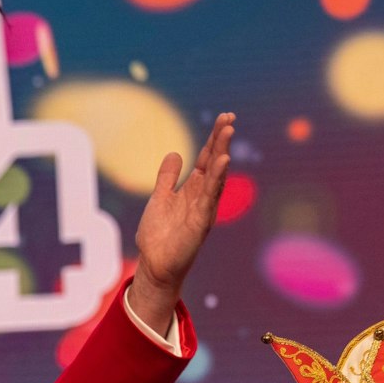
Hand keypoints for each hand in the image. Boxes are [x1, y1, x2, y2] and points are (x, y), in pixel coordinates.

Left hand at [131, 111, 235, 327]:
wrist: (155, 265)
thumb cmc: (158, 236)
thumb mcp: (160, 198)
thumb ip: (167, 178)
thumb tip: (175, 153)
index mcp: (192, 189)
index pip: (206, 159)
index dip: (213, 139)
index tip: (223, 118)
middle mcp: (202, 196)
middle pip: (214, 162)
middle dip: (220, 139)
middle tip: (229, 117)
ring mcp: (204, 208)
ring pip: (216, 175)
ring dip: (222, 152)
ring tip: (228, 130)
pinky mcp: (201, 221)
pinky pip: (211, 196)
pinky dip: (217, 178)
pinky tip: (222, 161)